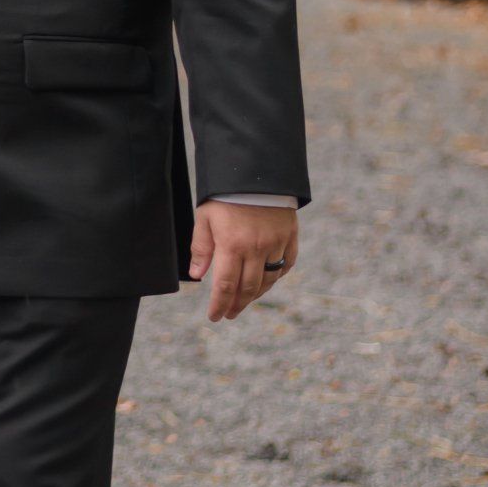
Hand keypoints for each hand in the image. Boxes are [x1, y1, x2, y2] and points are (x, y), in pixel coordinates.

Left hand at [189, 199, 294, 322]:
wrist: (256, 170)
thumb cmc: (225, 194)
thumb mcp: (205, 217)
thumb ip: (201, 248)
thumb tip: (197, 276)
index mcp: (232, 245)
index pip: (225, 286)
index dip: (219, 305)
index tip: (214, 316)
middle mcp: (256, 248)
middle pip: (248, 288)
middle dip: (237, 305)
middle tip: (229, 314)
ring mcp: (276, 243)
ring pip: (268, 280)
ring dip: (256, 294)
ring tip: (245, 301)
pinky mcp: (290, 236)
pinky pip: (286, 264)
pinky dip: (276, 276)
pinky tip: (267, 281)